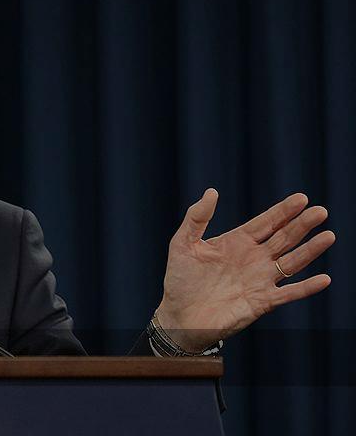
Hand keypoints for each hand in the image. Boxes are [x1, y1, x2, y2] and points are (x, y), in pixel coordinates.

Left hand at [156, 188, 333, 351]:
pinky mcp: (263, 301)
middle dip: (302, 224)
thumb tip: (212, 191)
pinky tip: (324, 279)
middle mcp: (254, 258)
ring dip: (310, 250)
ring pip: (292, 262)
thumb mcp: (183, 243)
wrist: (179, 315)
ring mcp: (261, 279)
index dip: (283, 210)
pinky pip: (289, 293)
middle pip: (284, 238)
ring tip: (328, 236)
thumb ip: (197, 218)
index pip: (266, 222)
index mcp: (237, 242)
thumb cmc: (180, 279)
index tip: (302, 198)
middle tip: (320, 211)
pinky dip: (306, 287)